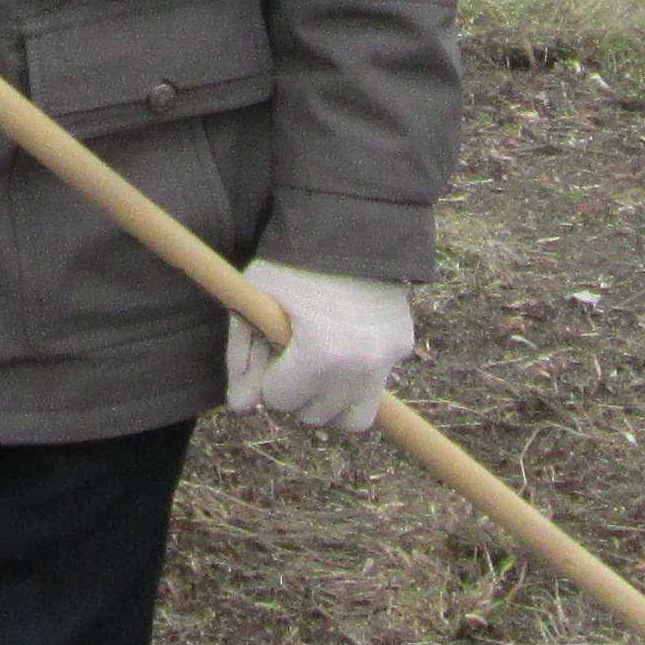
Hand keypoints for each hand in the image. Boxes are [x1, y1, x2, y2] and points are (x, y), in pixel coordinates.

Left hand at [227, 263, 417, 432]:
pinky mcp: (403, 347)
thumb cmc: (292, 264)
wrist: (349, 225)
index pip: (279, 399)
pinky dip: (357, 383)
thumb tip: (241, 409)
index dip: (269, 374)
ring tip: (317, 366)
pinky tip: (343, 351)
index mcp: (320, 355)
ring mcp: (387, 359)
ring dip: (329, 402)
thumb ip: (242, 359)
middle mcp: (360, 366)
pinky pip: (376, 389)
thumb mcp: (256, 305)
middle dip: (296, 391)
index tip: (272, 347)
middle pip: (314, 415)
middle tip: (293, 353)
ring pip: (352, 419)